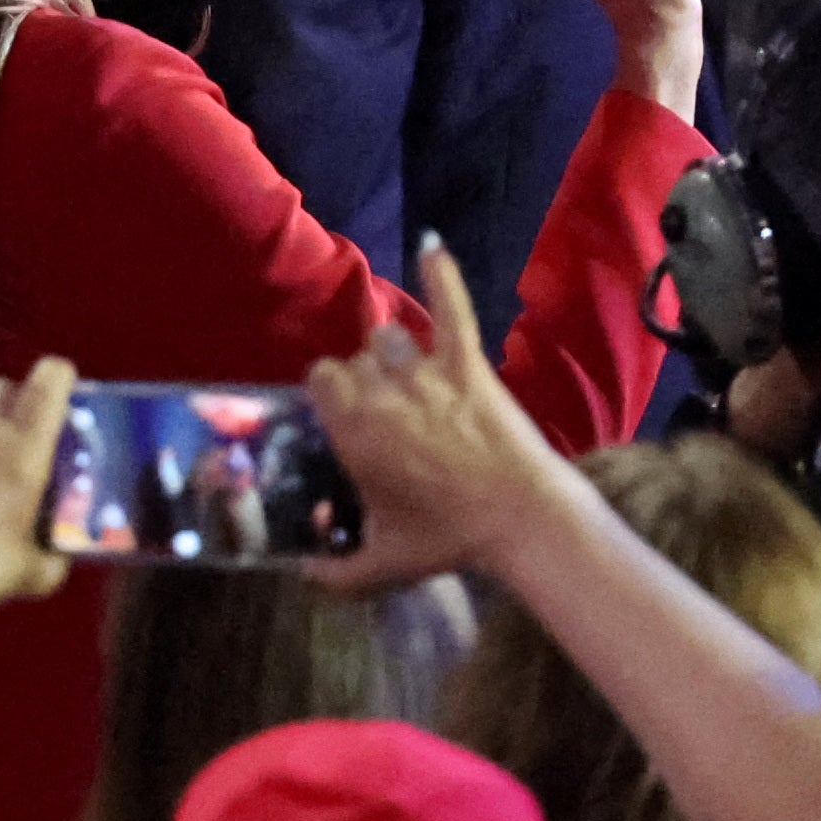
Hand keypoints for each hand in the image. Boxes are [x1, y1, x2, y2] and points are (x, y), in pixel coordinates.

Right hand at [305, 237, 571, 592]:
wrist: (519, 517)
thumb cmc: (448, 539)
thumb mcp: (381, 564)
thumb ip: (332, 573)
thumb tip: (301, 574)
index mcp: (354, 432)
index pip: (321, 382)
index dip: (331, 394)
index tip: (342, 414)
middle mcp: (382, 392)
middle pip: (355, 360)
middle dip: (361, 378)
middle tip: (381, 408)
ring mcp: (427, 372)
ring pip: (391, 337)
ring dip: (393, 349)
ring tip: (406, 368)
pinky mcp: (470, 362)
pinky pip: (452, 307)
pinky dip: (441, 274)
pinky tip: (431, 247)